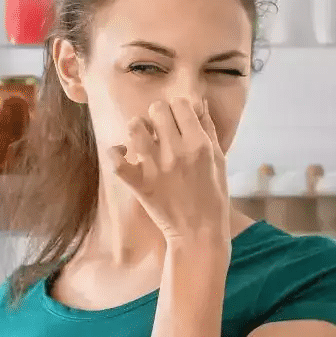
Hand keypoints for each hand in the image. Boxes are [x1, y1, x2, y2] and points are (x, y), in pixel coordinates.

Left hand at [106, 97, 230, 242]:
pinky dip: (116, 153)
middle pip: (156, 110)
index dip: (178, 108)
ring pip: (135, 127)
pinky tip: (124, 154)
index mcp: (199, 143)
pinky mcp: (138, 183)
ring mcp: (154, 167)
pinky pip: (116, 159)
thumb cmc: (213, 196)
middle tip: (161, 130)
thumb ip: (208, 129)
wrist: (198, 232)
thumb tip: (199, 103)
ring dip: (138, 129)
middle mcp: (176, 151)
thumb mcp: (219, 160)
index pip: (180, 104)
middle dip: (158, 116)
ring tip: (143, 140)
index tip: (178, 120)